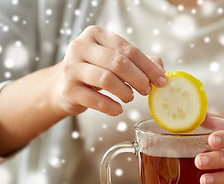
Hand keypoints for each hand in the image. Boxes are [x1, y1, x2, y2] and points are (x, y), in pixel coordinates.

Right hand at [50, 25, 165, 116]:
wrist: (62, 86)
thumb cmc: (94, 71)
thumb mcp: (114, 60)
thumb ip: (138, 62)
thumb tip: (160, 69)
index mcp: (96, 34)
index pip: (128, 49)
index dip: (148, 67)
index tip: (161, 81)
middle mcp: (81, 47)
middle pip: (118, 63)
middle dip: (139, 79)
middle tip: (147, 90)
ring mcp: (71, 68)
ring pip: (106, 79)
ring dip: (125, 92)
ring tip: (130, 97)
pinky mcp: (68, 90)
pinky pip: (95, 100)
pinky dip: (111, 107)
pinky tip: (118, 109)